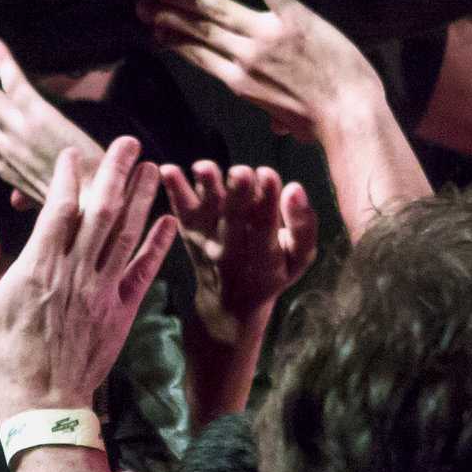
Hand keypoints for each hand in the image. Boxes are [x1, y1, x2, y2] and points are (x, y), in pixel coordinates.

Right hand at [0, 35, 102, 209]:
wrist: (97, 205)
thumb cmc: (76, 201)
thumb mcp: (42, 201)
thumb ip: (26, 194)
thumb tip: (16, 202)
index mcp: (3, 167)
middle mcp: (3, 149)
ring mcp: (19, 132)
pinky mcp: (39, 118)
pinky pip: (13, 82)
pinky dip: (0, 59)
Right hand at [0, 136, 179, 416]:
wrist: (43, 403)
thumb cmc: (5, 356)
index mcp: (38, 268)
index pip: (59, 210)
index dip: (68, 178)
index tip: (73, 154)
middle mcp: (75, 273)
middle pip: (102, 212)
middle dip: (117, 173)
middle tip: (129, 143)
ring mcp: (103, 291)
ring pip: (128, 234)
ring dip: (143, 198)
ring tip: (154, 167)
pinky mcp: (122, 310)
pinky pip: (145, 271)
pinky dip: (158, 245)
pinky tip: (170, 220)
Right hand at [141, 0, 384, 141]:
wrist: (348, 114)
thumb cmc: (322, 123)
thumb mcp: (289, 123)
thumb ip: (276, 116)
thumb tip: (277, 127)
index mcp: (241, 83)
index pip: (198, 55)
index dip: (174, 40)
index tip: (156, 30)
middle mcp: (245, 57)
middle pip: (198, 30)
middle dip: (167, 16)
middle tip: (144, 4)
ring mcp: (266, 35)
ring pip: (217, 9)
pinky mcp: (293, 17)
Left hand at [159, 161, 317, 338]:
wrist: (230, 303)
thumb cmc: (273, 271)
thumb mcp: (298, 258)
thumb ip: (303, 226)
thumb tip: (295, 188)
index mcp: (264, 259)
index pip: (266, 228)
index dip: (268, 202)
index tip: (269, 174)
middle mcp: (231, 251)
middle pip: (234, 220)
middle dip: (238, 195)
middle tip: (241, 172)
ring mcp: (207, 241)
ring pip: (207, 214)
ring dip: (204, 189)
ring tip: (204, 167)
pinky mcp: (189, 232)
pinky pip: (181, 211)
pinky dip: (174, 191)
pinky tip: (167, 169)